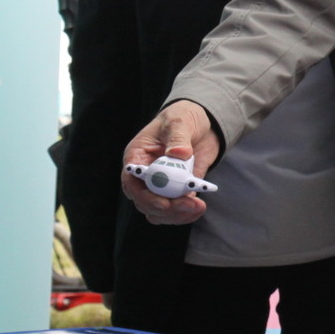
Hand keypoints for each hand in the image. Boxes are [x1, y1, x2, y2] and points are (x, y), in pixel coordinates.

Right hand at [121, 100, 218, 225]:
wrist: (203, 122)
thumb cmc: (182, 117)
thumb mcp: (179, 122)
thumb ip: (178, 137)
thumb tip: (178, 153)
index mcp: (137, 157)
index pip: (131, 183)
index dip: (145, 197)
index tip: (164, 203)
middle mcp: (146, 175)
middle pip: (145, 202)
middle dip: (165, 209)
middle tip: (187, 205)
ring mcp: (162, 185)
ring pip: (158, 211)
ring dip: (176, 215)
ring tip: (196, 208)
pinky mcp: (178, 190)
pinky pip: (176, 210)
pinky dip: (186, 213)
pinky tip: (199, 208)